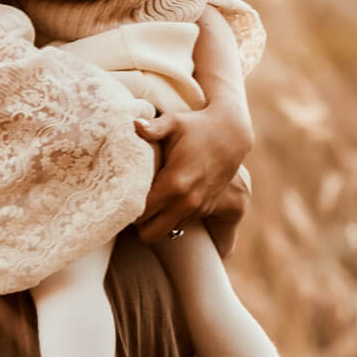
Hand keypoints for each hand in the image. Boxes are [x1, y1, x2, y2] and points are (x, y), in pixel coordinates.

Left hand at [133, 102, 254, 250]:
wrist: (233, 136)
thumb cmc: (198, 126)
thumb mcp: (175, 122)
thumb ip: (152, 127)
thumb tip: (133, 124)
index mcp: (174, 183)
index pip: (140, 212)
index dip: (127, 206)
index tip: (123, 194)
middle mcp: (186, 202)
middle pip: (149, 234)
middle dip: (138, 221)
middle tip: (133, 201)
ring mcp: (197, 208)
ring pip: (164, 233)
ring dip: (154, 220)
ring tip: (149, 199)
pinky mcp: (205, 210)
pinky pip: (179, 225)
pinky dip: (169, 217)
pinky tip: (167, 198)